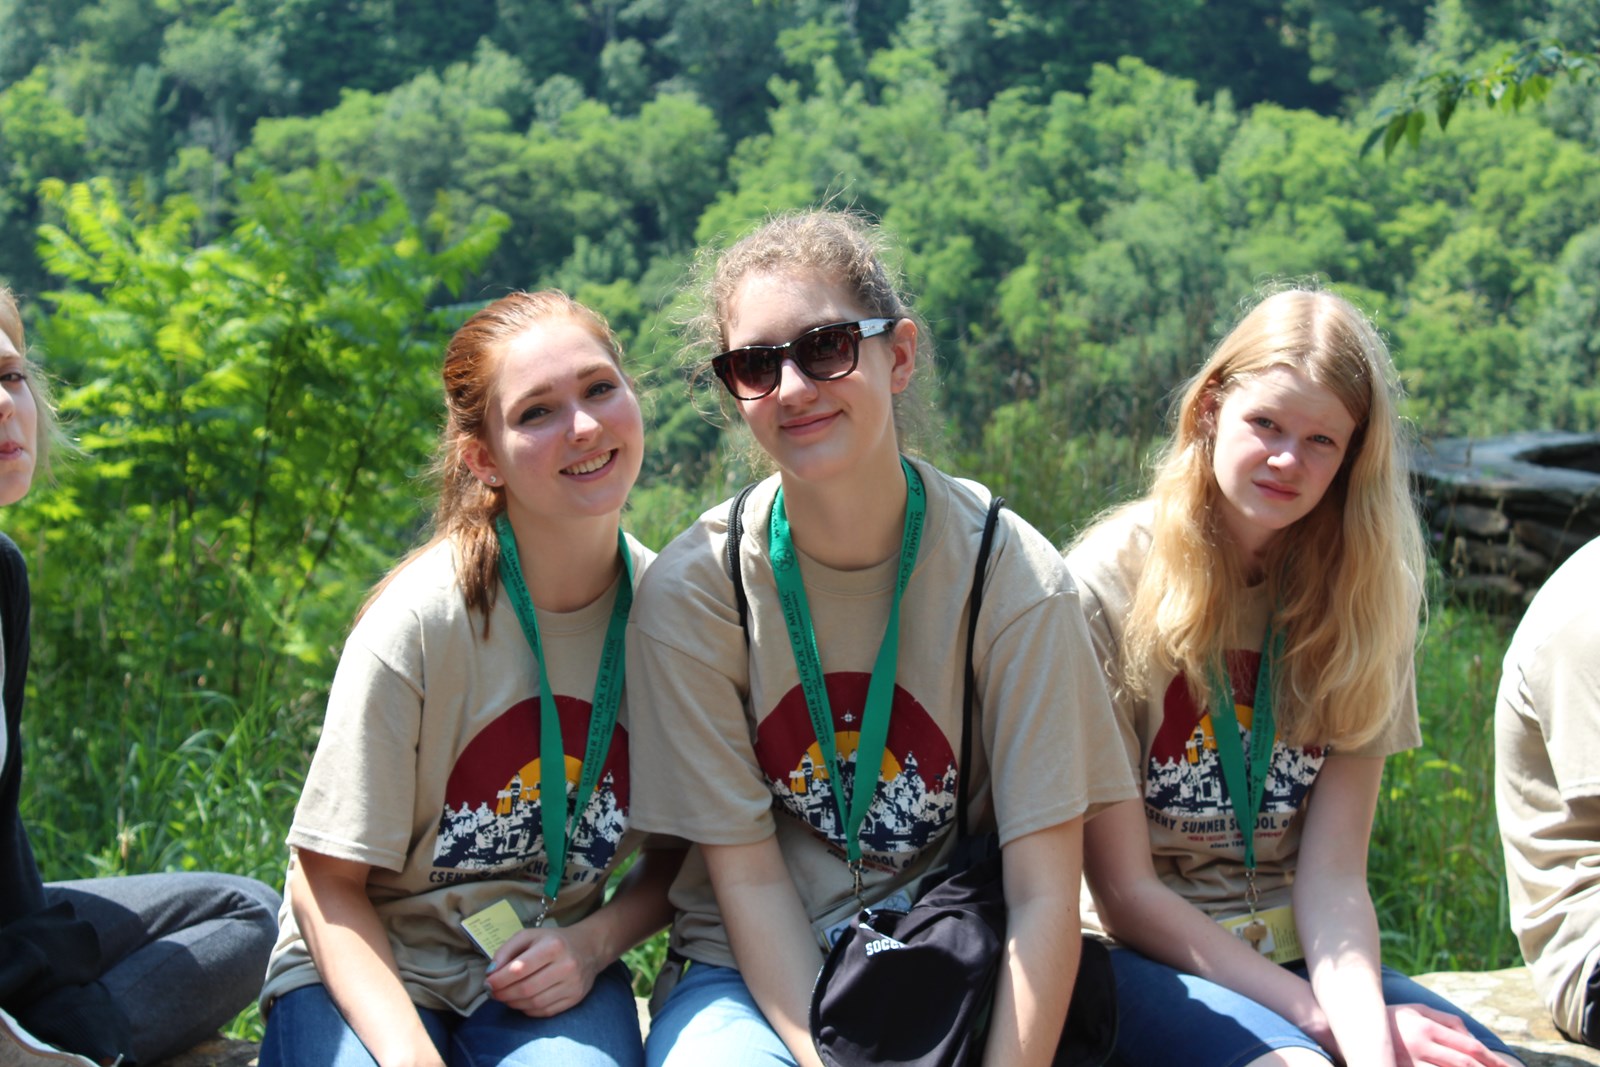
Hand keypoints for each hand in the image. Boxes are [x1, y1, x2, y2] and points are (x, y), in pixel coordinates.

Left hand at [484, 925, 601, 1016]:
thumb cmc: (552, 941)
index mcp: (553, 946)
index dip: (499, 979)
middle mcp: (566, 966)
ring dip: (513, 1003)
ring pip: (534, 1003)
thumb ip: (506, 950)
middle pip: (526, 988)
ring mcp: (573, 984)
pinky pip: (545, 1011)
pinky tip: (521, 1002)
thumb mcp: (529, 936)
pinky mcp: (575, 998)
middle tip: (493, 993)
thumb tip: (491, 973)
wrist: (587, 948)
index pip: (519, 968)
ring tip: (505, 997)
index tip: (488, 983)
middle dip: (504, 994)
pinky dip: (528, 1009)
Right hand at [1388, 1003, 1505, 1066]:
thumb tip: (1473, 1038)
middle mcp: (1418, 1044)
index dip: (1491, 1060)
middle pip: (1463, 1063)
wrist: (1348, 1026)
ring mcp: (1407, 1062)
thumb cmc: (1389, 1019)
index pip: (1468, 1045)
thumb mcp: (1416, 1010)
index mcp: (1424, 1026)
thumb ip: (1446, 1021)